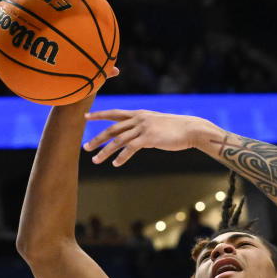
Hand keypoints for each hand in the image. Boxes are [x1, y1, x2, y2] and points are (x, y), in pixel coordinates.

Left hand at [83, 109, 207, 165]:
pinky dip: (121, 157)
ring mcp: (143, 128)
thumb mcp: (157, 123)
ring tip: (95, 160)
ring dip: (105, 151)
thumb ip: (145, 127)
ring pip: (118, 140)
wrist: (191, 129)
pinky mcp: (148, 138)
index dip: (99, 115)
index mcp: (139, 114)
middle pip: (112, 129)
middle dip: (97, 138)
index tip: (86, 117)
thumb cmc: (177, 128)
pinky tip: (115, 164)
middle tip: (85, 147)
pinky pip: (130, 148)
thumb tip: (137, 135)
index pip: (115, 113)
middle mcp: (138, 119)